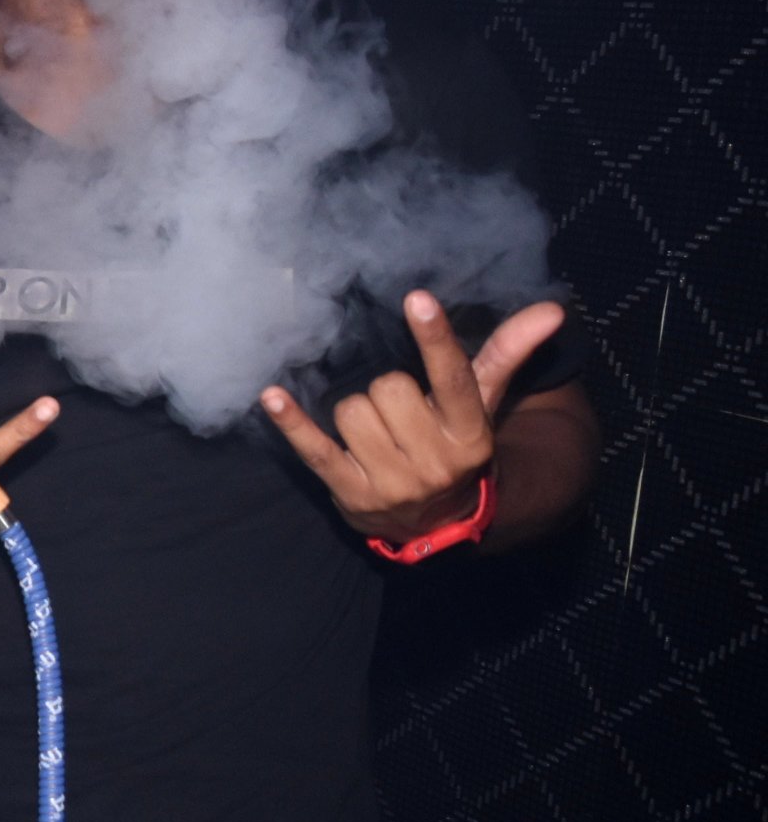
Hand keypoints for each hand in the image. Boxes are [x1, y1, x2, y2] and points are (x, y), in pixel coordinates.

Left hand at [261, 291, 564, 541]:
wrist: (438, 522)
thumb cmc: (454, 446)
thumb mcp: (483, 406)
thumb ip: (507, 355)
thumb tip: (552, 310)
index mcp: (470, 434)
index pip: (453, 378)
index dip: (434, 338)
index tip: (417, 299)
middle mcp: (433, 461)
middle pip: (387, 389)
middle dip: (386, 390)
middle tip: (398, 410)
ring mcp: (390, 482)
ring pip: (351, 412)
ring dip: (355, 412)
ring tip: (376, 431)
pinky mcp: (349, 493)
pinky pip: (312, 449)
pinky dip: (291, 422)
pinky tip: (270, 397)